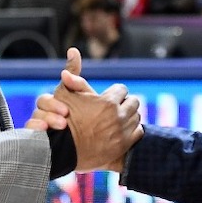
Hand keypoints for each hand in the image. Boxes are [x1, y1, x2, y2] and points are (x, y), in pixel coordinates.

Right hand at [26, 48, 141, 170]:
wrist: (63, 152)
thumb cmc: (62, 121)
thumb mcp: (64, 94)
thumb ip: (72, 73)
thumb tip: (73, 50)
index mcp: (108, 102)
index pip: (121, 89)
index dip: (114, 92)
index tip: (108, 96)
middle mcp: (119, 117)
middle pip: (133, 102)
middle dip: (125, 103)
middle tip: (116, 107)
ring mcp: (123, 133)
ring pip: (137, 117)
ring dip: (129, 116)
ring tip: (118, 118)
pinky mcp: (125, 146)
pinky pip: (138, 133)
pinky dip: (132, 130)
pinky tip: (122, 131)